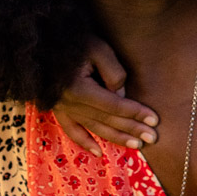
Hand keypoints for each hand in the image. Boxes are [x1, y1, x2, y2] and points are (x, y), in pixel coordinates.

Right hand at [52, 39, 157, 153]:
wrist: (42, 44)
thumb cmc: (73, 43)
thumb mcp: (98, 49)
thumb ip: (113, 73)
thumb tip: (122, 96)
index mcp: (79, 88)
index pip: (114, 105)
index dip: (135, 113)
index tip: (154, 120)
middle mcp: (69, 103)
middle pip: (107, 120)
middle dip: (131, 129)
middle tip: (153, 137)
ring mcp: (62, 108)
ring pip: (93, 128)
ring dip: (115, 138)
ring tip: (136, 145)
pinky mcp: (57, 109)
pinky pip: (71, 130)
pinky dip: (84, 142)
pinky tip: (98, 153)